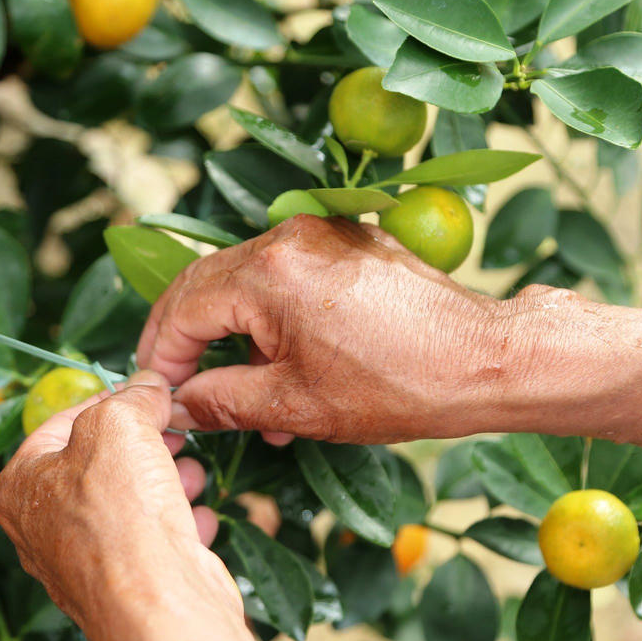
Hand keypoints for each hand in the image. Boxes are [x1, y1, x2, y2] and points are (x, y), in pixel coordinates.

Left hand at [0, 371, 262, 640]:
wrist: (159, 607)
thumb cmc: (122, 517)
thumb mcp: (119, 426)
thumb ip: (131, 398)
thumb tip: (147, 386)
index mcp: (20, 487)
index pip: (59, 423)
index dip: (108, 401)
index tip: (143, 392)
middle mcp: (42, 530)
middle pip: (96, 465)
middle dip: (142, 443)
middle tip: (174, 428)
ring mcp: (84, 564)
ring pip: (127, 504)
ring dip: (164, 481)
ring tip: (194, 470)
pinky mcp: (126, 588)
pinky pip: (151, 543)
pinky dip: (176, 525)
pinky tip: (199, 518)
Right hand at [136, 215, 503, 443]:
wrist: (486, 360)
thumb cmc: (397, 385)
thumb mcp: (295, 405)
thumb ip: (220, 401)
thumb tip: (176, 407)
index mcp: (269, 272)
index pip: (183, 308)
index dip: (161, 357)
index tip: (155, 396)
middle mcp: (291, 237)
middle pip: (208, 284)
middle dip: (186, 340)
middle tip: (175, 388)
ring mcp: (325, 233)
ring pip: (248, 282)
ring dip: (234, 336)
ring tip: (244, 401)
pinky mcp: (352, 242)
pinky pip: (290, 277)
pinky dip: (274, 319)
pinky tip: (285, 369)